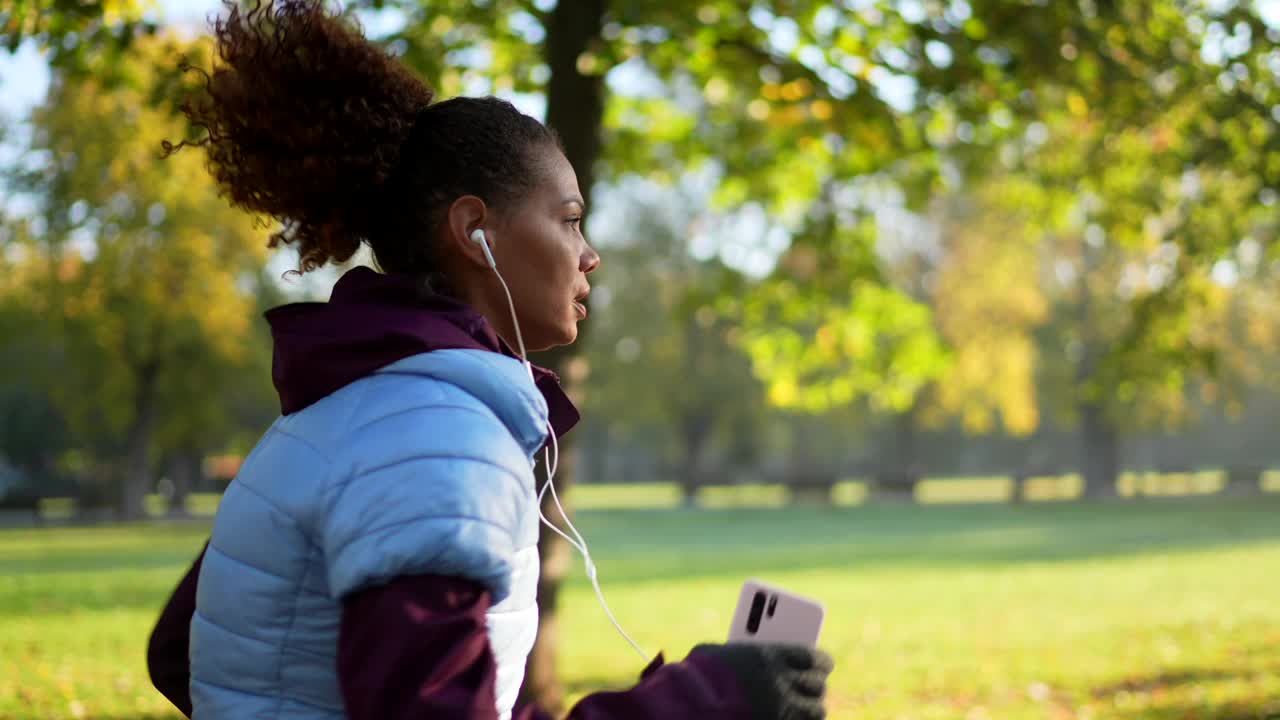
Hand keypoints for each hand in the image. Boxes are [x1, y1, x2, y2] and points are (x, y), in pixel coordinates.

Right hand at [689, 643, 831, 719]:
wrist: (687, 712)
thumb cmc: (694, 680)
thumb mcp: (713, 654)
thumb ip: (736, 653)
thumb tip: (748, 656)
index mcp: (771, 658)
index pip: (812, 656)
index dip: (819, 661)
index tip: (822, 663)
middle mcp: (783, 685)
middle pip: (817, 685)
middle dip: (817, 686)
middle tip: (814, 686)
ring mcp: (783, 713)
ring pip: (815, 712)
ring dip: (812, 709)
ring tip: (807, 709)